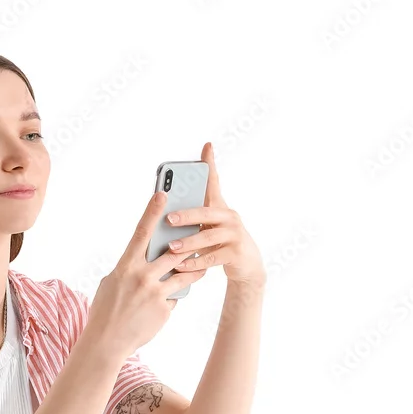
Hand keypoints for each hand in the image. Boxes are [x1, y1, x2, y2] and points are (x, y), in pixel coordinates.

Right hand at [88, 188, 208, 356]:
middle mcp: (141, 276)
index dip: (152, 212)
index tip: (163, 193)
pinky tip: (162, 306)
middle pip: (172, 252)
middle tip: (198, 234)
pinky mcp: (164, 309)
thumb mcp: (112, 283)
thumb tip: (145, 260)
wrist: (107, 342)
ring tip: (199, 266)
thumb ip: (130, 269)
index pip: (142, 233)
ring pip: (183, 274)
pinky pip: (175, 297)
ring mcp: (155, 293)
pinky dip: (172, 298)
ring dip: (193, 269)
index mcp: (125, 266)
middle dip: (186, 243)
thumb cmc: (105, 311)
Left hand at [164, 141, 265, 289]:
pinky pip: (212, 257)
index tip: (207, 146)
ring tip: (171, 247)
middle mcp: (230, 217)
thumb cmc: (221, 245)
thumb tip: (165, 214)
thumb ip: (193, 220)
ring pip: (208, 237)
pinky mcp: (236, 253)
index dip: (211, 164)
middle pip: (207, 212)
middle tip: (169, 218)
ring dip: (188, 243)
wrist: (247, 266)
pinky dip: (195, 262)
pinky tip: (181, 266)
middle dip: (187, 214)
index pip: (214, 182)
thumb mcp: (209, 229)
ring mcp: (235, 235)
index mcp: (220, 207)